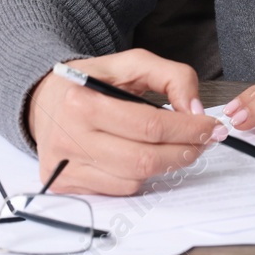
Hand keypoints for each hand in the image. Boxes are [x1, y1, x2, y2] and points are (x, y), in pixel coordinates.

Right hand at [26, 48, 225, 194]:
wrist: (43, 100)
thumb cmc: (90, 83)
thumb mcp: (130, 64)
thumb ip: (171, 77)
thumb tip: (194, 110)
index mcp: (81, 101)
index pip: (149, 125)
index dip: (188, 129)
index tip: (210, 127)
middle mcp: (68, 136)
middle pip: (144, 159)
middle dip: (183, 152)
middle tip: (202, 142)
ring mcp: (64, 165)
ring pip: (133, 180)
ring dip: (164, 166)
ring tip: (174, 147)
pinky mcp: (64, 184)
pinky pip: (118, 190)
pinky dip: (138, 177)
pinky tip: (140, 157)